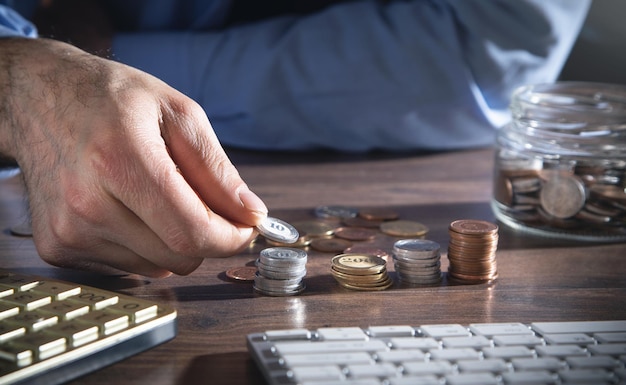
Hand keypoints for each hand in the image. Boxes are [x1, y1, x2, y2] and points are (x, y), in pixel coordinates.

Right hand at [0, 38, 266, 276]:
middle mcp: (87, 203)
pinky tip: (131, 207)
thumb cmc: (109, 98)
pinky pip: (129, 267)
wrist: (37, 98)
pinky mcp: (58, 247)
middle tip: (208, 205)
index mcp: (119, 159)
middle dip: (208, 237)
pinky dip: (146, 244)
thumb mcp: (177, 113)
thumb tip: (251, 213)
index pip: (192, 231)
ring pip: (158, 266)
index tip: (247, 228)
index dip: (231, 238)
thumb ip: (217, 169)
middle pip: (178, 256)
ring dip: (175, 240)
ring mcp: (68, 230)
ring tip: (158, 195)